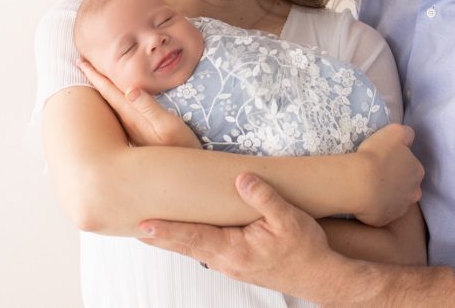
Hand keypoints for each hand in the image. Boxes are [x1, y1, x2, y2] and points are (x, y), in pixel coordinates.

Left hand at [77, 59, 199, 147]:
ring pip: (111, 104)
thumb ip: (149, 108)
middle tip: (80, 63)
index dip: (96, 75)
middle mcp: (127, 122)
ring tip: (93, 76)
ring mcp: (131, 129)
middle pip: (105, 96)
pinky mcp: (138, 134)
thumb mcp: (168, 125)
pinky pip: (119, 111)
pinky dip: (113, 99)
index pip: (109, 91)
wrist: (181, 173)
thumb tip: (129, 89)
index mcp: (132, 116)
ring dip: (102, 89)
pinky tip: (115, 98)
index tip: (82, 61)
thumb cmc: (180, 146)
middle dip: (94, 79)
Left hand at [140, 173, 346, 300]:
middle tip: (134, 225)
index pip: (194, 237)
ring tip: (150, 229)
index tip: (144, 225)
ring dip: (173, 239)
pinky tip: (186, 236)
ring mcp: (230, 266)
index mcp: (235, 250)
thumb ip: (263, 196)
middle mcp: (227, 261)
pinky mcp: (237, 265)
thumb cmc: (306, 248)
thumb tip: (241, 177)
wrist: (320, 277)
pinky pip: (206, 252)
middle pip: (186, 246)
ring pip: (194, 250)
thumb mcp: (289, 218)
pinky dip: (189, 242)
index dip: (168, 230)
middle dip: (160, 236)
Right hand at [353, 124, 423, 225]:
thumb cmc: (376, 155)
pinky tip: (366, 199)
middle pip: (407, 185)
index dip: (399, 163)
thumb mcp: (394, 132)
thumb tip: (409, 138)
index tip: (385, 161)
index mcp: (417, 171)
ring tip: (370, 188)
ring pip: (396, 200)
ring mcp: (400, 208)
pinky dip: (376, 207)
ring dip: (388, 195)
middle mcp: (414, 192)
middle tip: (378, 174)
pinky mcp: (385, 220)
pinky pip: (382, 213)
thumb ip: (406, 133)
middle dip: (397, 181)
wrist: (360, 184)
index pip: (412, 166)